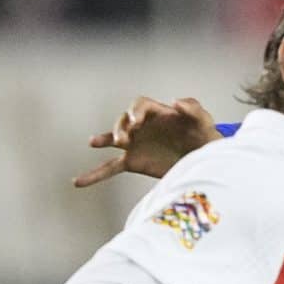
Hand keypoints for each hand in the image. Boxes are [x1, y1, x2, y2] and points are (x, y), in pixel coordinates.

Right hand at [73, 96, 219, 187]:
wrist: (204, 161)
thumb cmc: (204, 136)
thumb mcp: (204, 121)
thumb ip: (192, 108)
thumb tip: (174, 101)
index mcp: (157, 112)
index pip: (140, 105)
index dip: (136, 111)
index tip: (137, 121)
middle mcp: (142, 126)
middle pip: (123, 120)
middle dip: (120, 127)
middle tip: (123, 139)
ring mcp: (135, 144)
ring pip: (112, 139)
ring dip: (104, 140)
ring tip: (95, 143)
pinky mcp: (133, 162)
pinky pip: (110, 167)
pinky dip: (94, 175)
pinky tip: (79, 182)